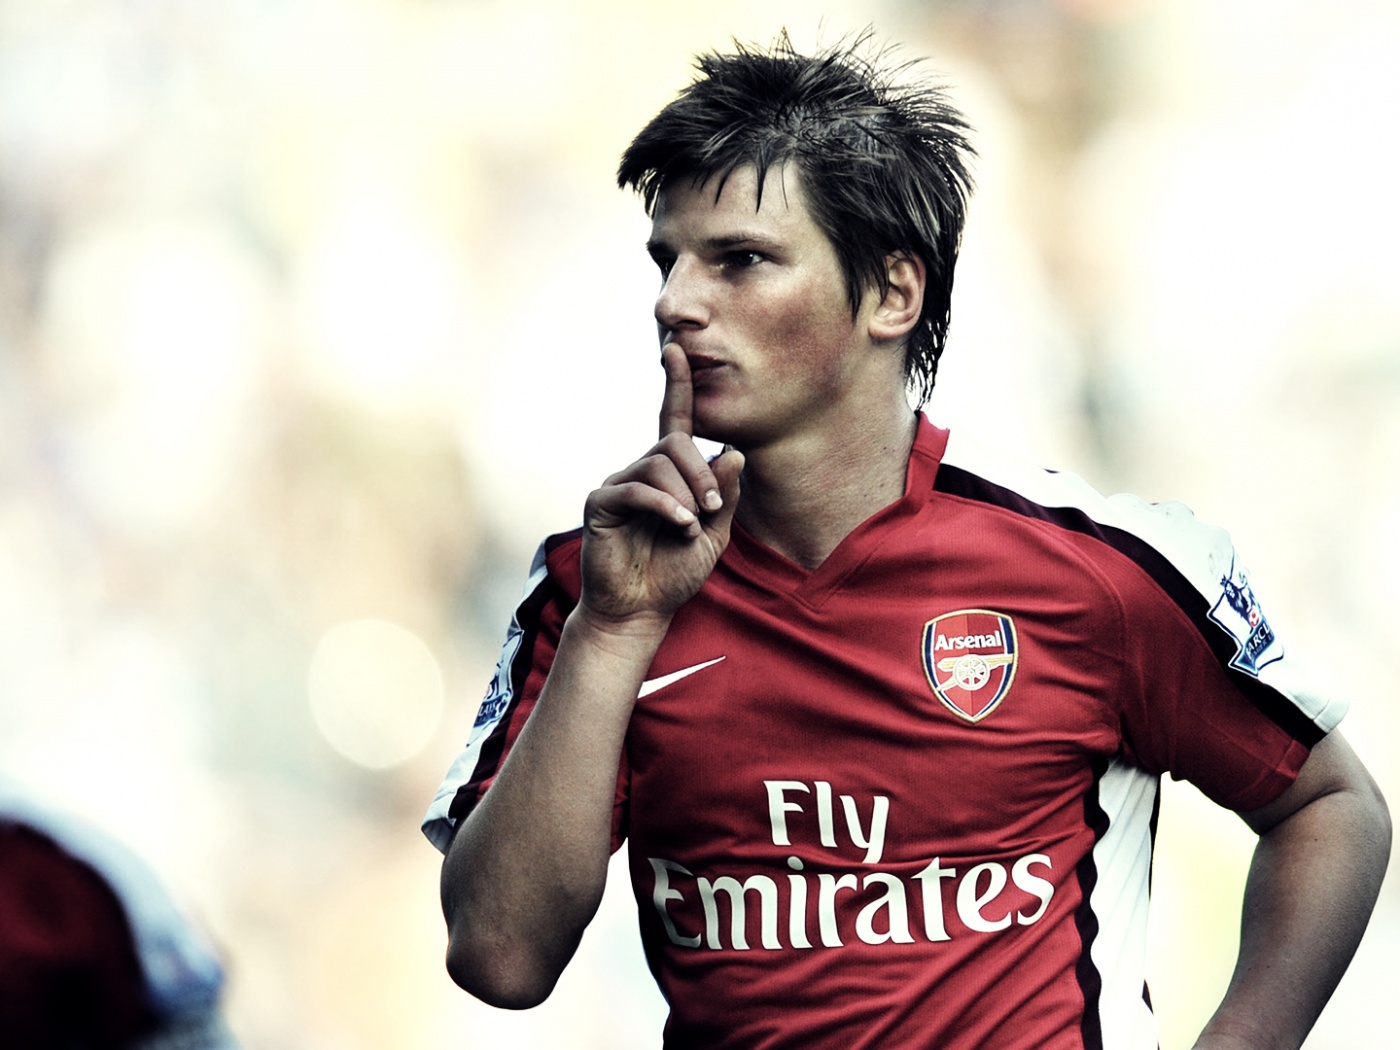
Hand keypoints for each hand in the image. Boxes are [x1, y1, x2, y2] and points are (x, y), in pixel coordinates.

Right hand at [578, 344, 743, 631]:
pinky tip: (679, 526)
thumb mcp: (714, 535)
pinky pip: (635, 488)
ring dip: (685, 494)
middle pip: (674, 443)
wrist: (642, 610)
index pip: (675, 420)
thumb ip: (725, 496)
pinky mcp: (601, 503)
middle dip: (700, 473)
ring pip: (658, 464)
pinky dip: (663, 506)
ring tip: (691, 526)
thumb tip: (732, 452)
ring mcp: (620, 484)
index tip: (675, 349)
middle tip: (712, 507)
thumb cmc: (675, 572)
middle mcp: (643, 470)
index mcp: (671, 473)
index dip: (676, 385)